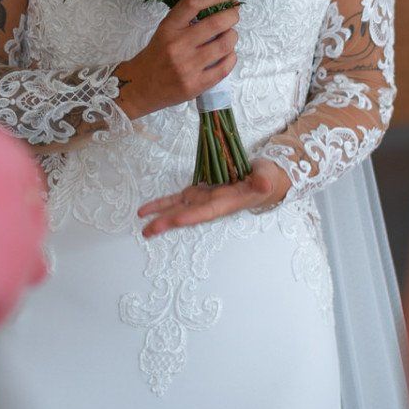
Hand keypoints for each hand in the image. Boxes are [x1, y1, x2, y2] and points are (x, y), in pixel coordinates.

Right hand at [112, 0, 240, 118]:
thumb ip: (187, 21)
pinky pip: (224, 67)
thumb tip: (220, 8)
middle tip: (234, 14)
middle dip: (232, 15)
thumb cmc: (156, 56)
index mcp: (168, 28)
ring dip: (233, 36)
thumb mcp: (164, 32)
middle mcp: (177, 45)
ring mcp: (187, 67)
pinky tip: (228, 54)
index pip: (193, 3)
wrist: (140, 87)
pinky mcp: (196, 85)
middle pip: (215, 23)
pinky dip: (232, 57)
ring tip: (230, 35)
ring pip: (224, 45)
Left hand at [139, 158, 291, 236]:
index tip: (174, 221)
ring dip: (160, 214)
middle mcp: (212, 204)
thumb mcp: (267, 177)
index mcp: (227, 203)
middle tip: (147, 230)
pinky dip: (163, 202)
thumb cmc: (267, 179)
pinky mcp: (199, 191)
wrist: (265, 181)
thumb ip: (263, 181)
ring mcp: (204, 199)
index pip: (206, 211)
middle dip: (167, 222)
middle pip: (187, 214)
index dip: (191, 216)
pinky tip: (147, 209)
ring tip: (142, 222)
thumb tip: (264, 184)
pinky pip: (178, 198)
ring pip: (178, 208)